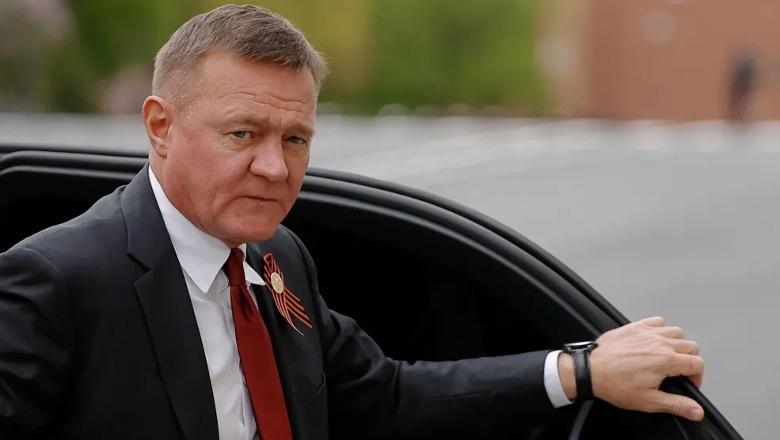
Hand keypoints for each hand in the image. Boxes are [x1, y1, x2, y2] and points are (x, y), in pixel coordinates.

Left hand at [560, 316, 704, 421]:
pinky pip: (657, 321)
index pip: (697, 363)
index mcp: (666, 360)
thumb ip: (677, 405)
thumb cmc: (614, 384)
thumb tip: (697, 411)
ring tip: (668, 357)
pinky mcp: (634, 327)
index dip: (697, 377)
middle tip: (679, 372)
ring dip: (677, 344)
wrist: (591, 370)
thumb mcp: (649, 401)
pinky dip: (660, 329)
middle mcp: (659, 342)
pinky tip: (653, 341)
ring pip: (676, 332)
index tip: (689, 384)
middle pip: (690, 346)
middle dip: (689, 360)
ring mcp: (647, 332)